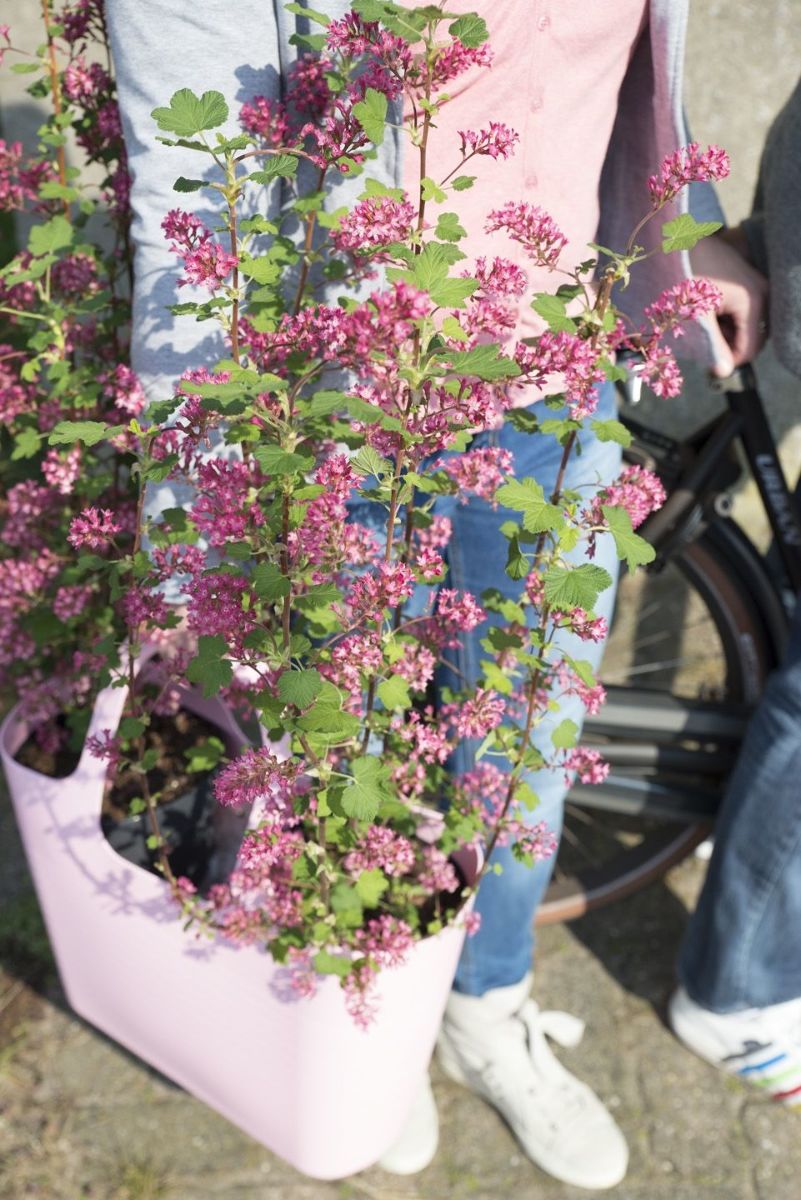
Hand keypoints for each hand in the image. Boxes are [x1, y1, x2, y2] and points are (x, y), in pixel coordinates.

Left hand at [690, 231, 768, 375]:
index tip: (705, 364)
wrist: (674, 239)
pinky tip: (704, 309)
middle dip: (726, 344)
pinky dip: (723, 317)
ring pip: (744, 324)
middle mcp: (761, 291)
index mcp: (753, 300)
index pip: (751, 348)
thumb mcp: (696, 315)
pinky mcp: (745, 280)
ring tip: (698, 320)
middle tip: (699, 337)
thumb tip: (724, 373)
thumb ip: (711, 345)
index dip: (728, 361)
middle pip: (751, 336)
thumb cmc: (683, 274)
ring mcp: (755, 283)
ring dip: (723, 331)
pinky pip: (741, 310)